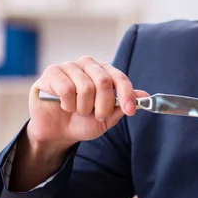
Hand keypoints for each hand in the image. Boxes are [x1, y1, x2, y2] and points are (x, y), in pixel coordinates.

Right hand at [27, 55, 146, 150]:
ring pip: (85, 87)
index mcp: (104, 72)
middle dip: (103, 105)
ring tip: (78, 111)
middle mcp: (89, 65)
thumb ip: (123, 105)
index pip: (120, 78)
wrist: (57, 132)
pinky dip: (68, 104)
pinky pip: (66, 89)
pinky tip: (64, 106)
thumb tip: (145, 96)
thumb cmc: (83, 121)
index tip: (130, 111)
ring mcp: (70, 66)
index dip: (127, 95)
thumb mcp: (107, 117)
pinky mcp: (52, 72)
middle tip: (98, 115)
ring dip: (84, 107)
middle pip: (104, 82)